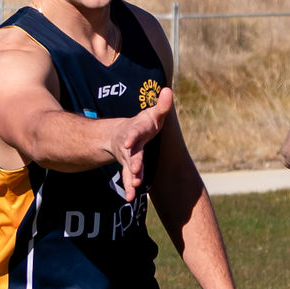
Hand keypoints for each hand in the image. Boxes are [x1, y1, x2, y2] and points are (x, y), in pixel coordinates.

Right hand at [103, 88, 174, 203]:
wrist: (121, 135)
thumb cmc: (142, 124)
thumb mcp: (152, 114)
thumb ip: (161, 105)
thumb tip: (168, 90)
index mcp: (136, 131)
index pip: (134, 133)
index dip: (132, 136)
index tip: (129, 141)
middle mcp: (130, 146)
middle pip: (131, 154)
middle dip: (133, 162)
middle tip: (135, 170)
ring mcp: (128, 158)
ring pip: (129, 169)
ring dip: (131, 178)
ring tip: (135, 186)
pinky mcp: (129, 168)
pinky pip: (128, 179)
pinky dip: (129, 188)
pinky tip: (130, 198)